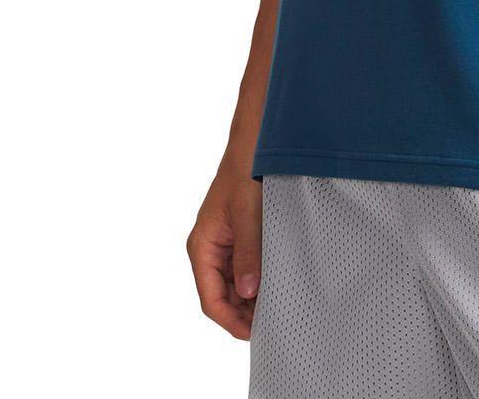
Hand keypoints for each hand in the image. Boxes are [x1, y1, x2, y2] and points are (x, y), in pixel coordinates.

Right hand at [187, 156, 262, 339]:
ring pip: (234, 286)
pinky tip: (274, 285)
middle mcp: (208, 250)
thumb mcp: (247, 214)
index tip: (254, 333)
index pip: (211, 299)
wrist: (252, 145)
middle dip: (243, 313)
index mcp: (202, 247)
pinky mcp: (237, 239)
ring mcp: (223, 245)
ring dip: (251, 299)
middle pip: (222, 297)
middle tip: (272, 323)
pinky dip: (256, 281)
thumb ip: (247, 253)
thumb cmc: (244, 173)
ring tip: (276, 308)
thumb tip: (248, 292)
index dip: (231, 320)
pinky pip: (243, 269)